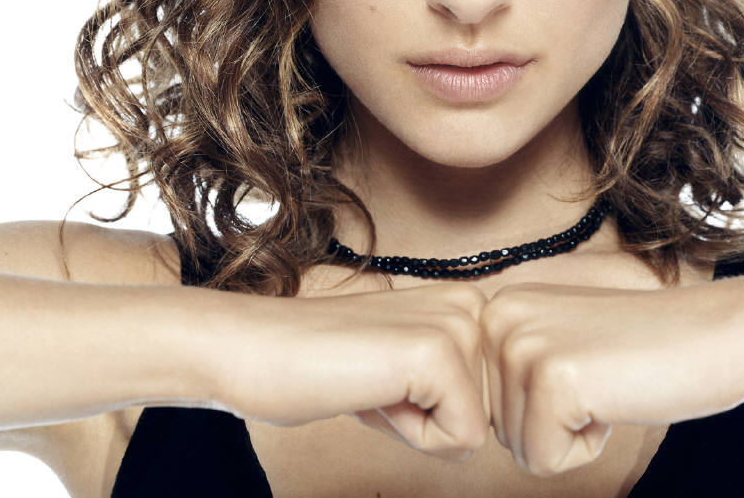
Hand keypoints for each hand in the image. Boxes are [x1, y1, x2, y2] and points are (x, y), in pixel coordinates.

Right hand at [216, 282, 489, 461]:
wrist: (253, 348)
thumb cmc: (319, 364)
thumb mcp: (405, 365)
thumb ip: (451, 379)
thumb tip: (491, 421)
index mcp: (467, 302)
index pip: (486, 399)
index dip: (431, 410)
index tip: (382, 378)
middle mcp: (473, 303)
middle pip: (485, 415)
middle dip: (427, 419)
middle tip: (371, 381)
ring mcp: (458, 324)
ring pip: (472, 430)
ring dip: (415, 426)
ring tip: (369, 382)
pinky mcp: (438, 354)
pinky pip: (459, 440)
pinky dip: (409, 435)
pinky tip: (370, 392)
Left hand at [479, 281, 743, 474]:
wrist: (718, 332)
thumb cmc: (649, 349)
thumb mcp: (561, 341)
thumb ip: (517, 363)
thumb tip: (474, 409)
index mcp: (499, 308)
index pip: (489, 405)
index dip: (545, 409)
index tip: (588, 369)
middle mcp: (499, 318)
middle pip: (498, 428)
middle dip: (556, 424)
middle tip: (604, 378)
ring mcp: (522, 346)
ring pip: (520, 447)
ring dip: (574, 433)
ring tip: (611, 383)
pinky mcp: (551, 381)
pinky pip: (544, 460)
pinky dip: (588, 447)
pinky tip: (617, 398)